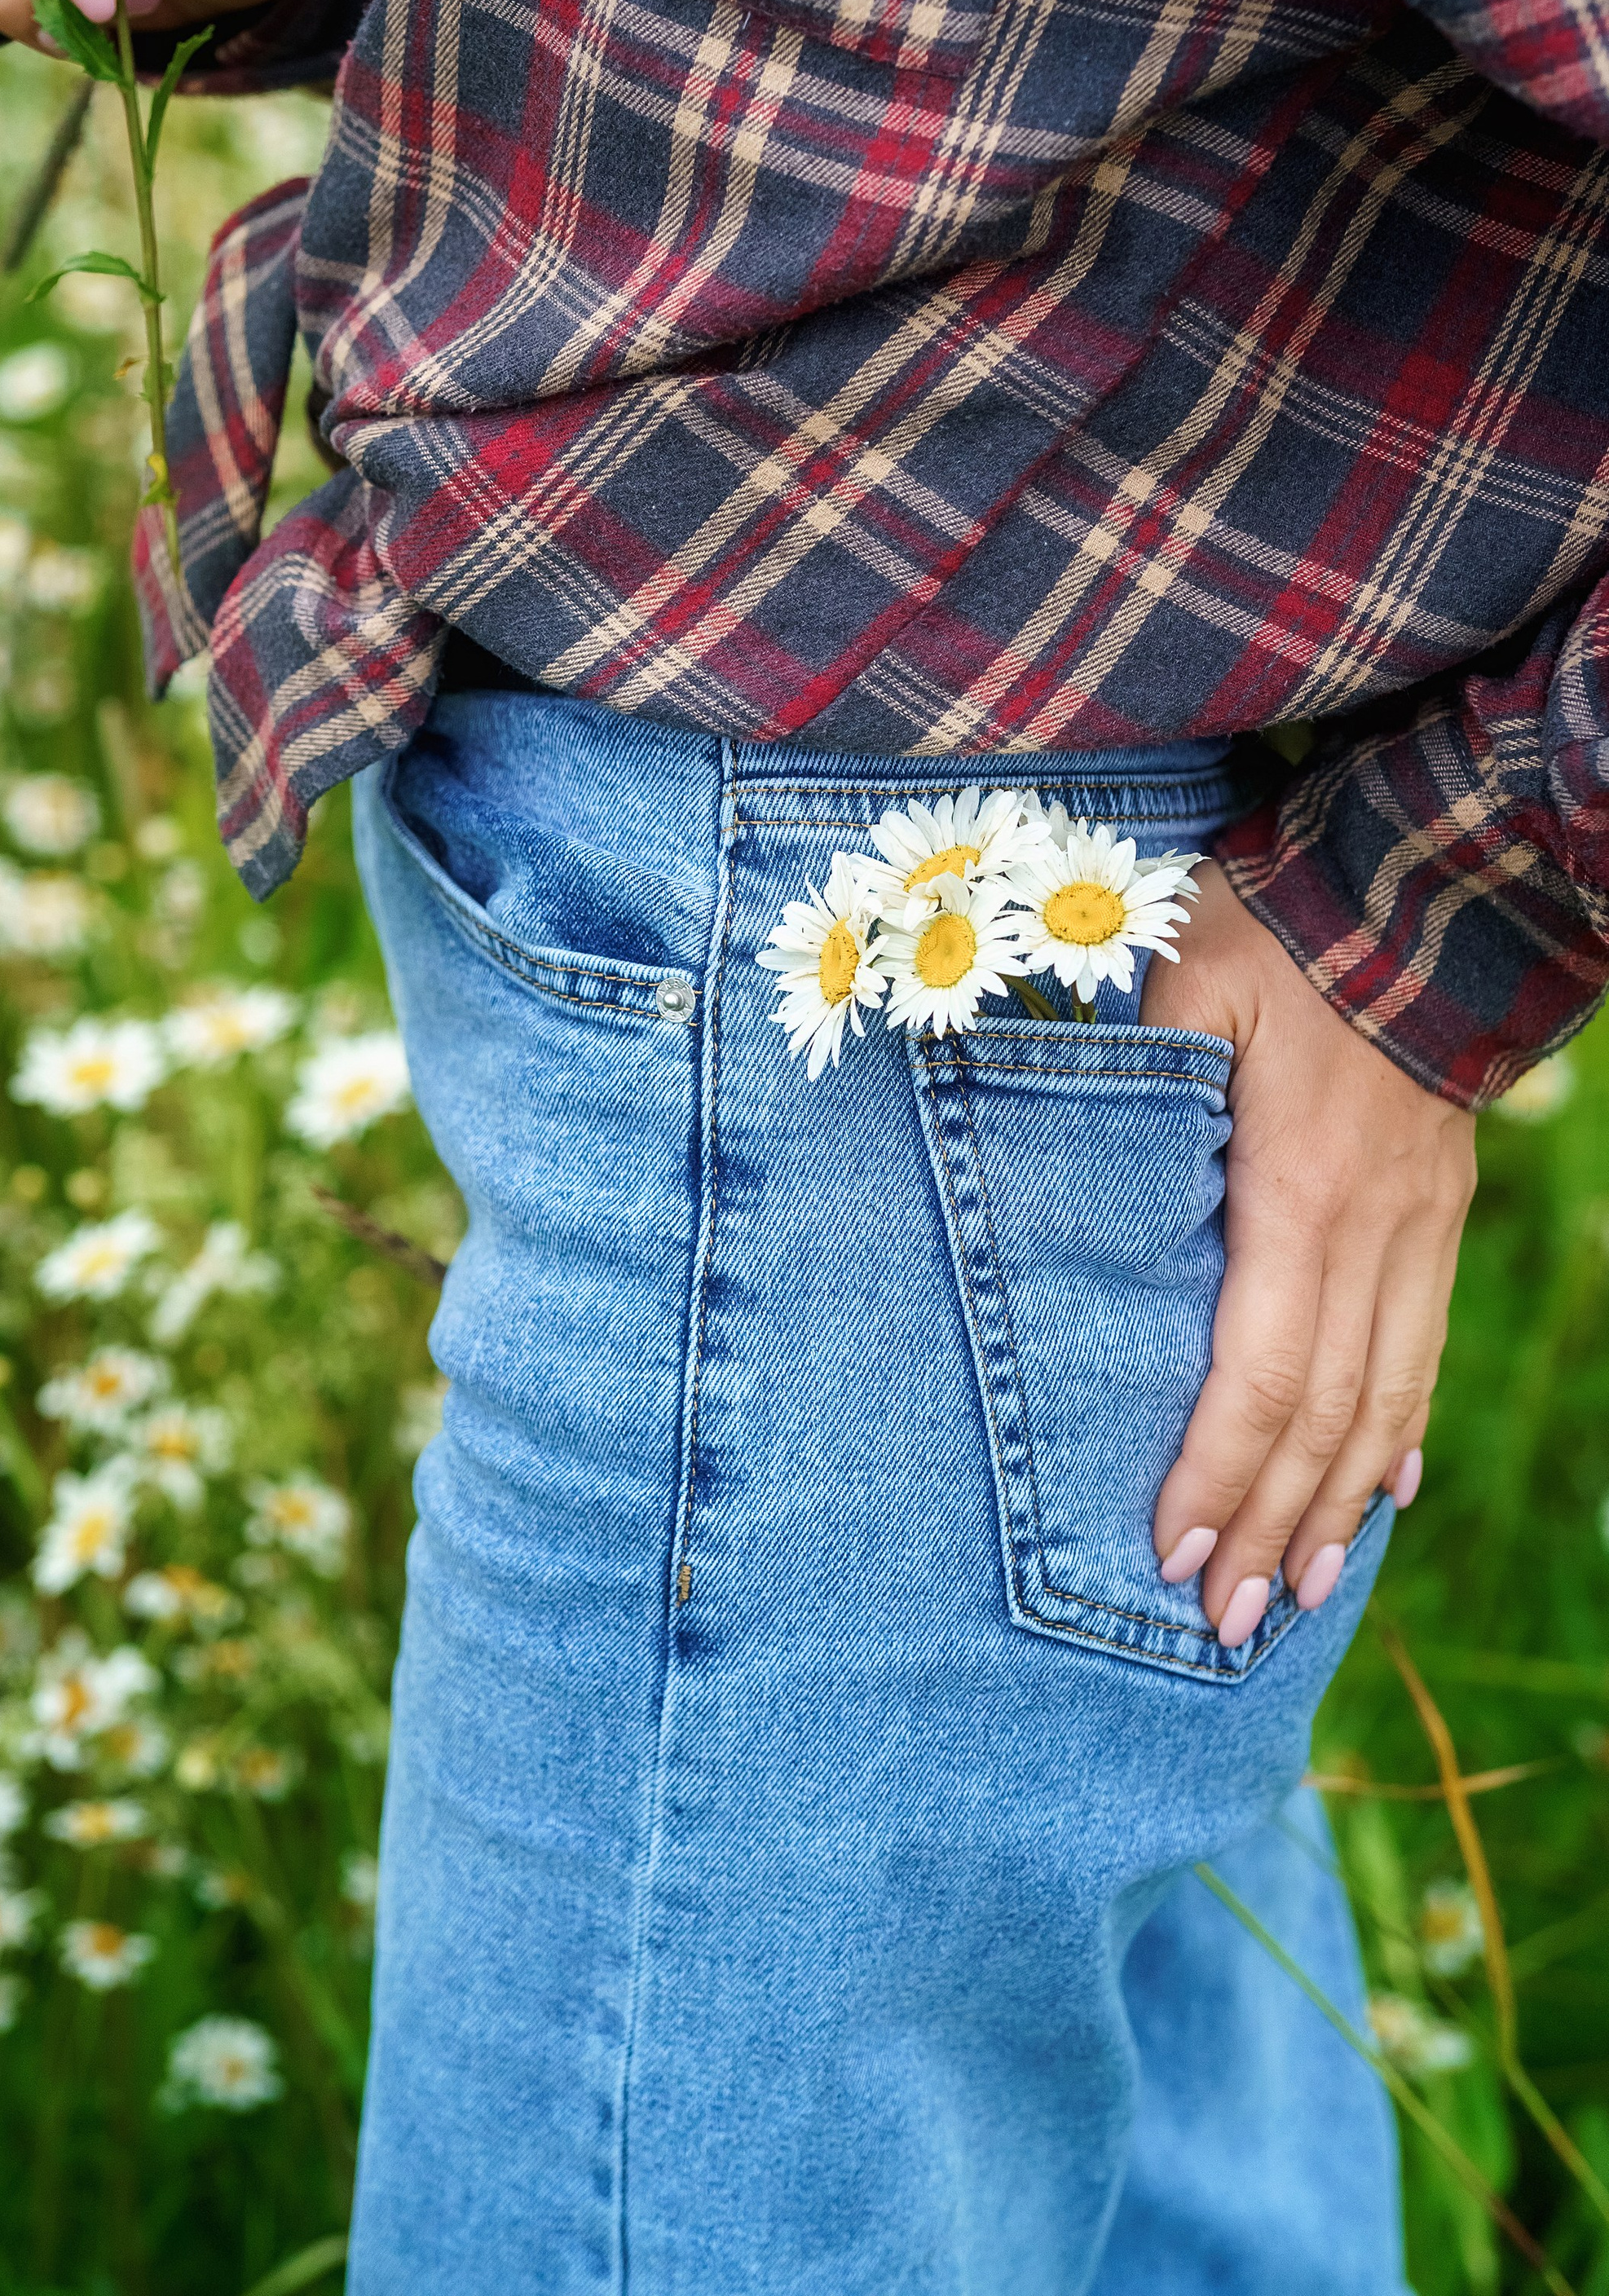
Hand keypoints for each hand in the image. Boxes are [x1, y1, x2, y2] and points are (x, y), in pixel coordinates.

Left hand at [1140, 860, 1475, 1644]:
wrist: (1428, 890)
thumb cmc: (1279, 928)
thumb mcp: (1180, 980)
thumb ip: (1129, 1080)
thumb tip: (1076, 1166)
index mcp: (1297, 1190)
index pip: (1261, 1371)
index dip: (1219, 1471)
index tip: (1174, 1550)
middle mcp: (1371, 1232)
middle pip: (1327, 1414)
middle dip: (1278, 1525)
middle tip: (1229, 1622)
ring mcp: (1417, 1228)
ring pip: (1388, 1397)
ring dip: (1344, 1503)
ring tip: (1306, 1592)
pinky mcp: (1437, 1213)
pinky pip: (1425, 1347)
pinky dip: (1400, 1431)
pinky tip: (1387, 1490)